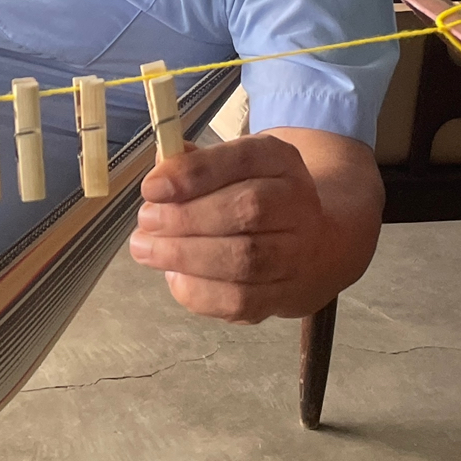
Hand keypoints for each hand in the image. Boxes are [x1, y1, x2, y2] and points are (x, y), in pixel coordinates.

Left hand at [128, 133, 361, 323]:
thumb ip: (193, 166)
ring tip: (147, 250)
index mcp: (281, 161)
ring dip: (185, 257)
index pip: (244, 159)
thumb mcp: (230, 167)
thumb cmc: (253, 196)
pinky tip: (175, 277)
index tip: (152, 188)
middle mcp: (299, 204)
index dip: (195, 173)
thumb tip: (161, 173)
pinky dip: (198, 292)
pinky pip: (240, 301)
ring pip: (244, 260)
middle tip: (146, 223)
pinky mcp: (285, 296)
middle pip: (247, 210)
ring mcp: (298, 254)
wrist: (313, 245)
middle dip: (185, 218)